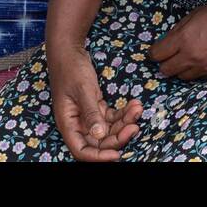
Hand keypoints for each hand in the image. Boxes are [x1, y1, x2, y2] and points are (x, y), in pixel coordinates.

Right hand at [47, 42, 142, 160]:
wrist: (69, 49)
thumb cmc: (71, 68)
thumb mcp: (82, 90)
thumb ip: (91, 113)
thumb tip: (100, 135)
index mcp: (68, 123)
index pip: (81, 150)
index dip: (99, 157)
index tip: (117, 154)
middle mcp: (78, 124)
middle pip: (99, 142)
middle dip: (118, 137)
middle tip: (134, 126)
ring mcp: (88, 116)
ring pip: (109, 130)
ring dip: (125, 123)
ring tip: (137, 109)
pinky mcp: (96, 107)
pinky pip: (112, 117)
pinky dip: (124, 113)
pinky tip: (134, 104)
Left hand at [149, 0, 206, 80]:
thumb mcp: (195, 14)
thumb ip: (178, 29)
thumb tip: (167, 41)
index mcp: (183, 39)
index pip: (157, 54)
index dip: (153, 53)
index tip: (155, 51)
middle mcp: (191, 56)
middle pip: (166, 70)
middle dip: (163, 64)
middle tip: (166, 57)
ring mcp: (203, 67)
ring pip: (181, 77)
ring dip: (178, 69)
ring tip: (183, 59)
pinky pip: (197, 78)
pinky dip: (193, 72)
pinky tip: (197, 62)